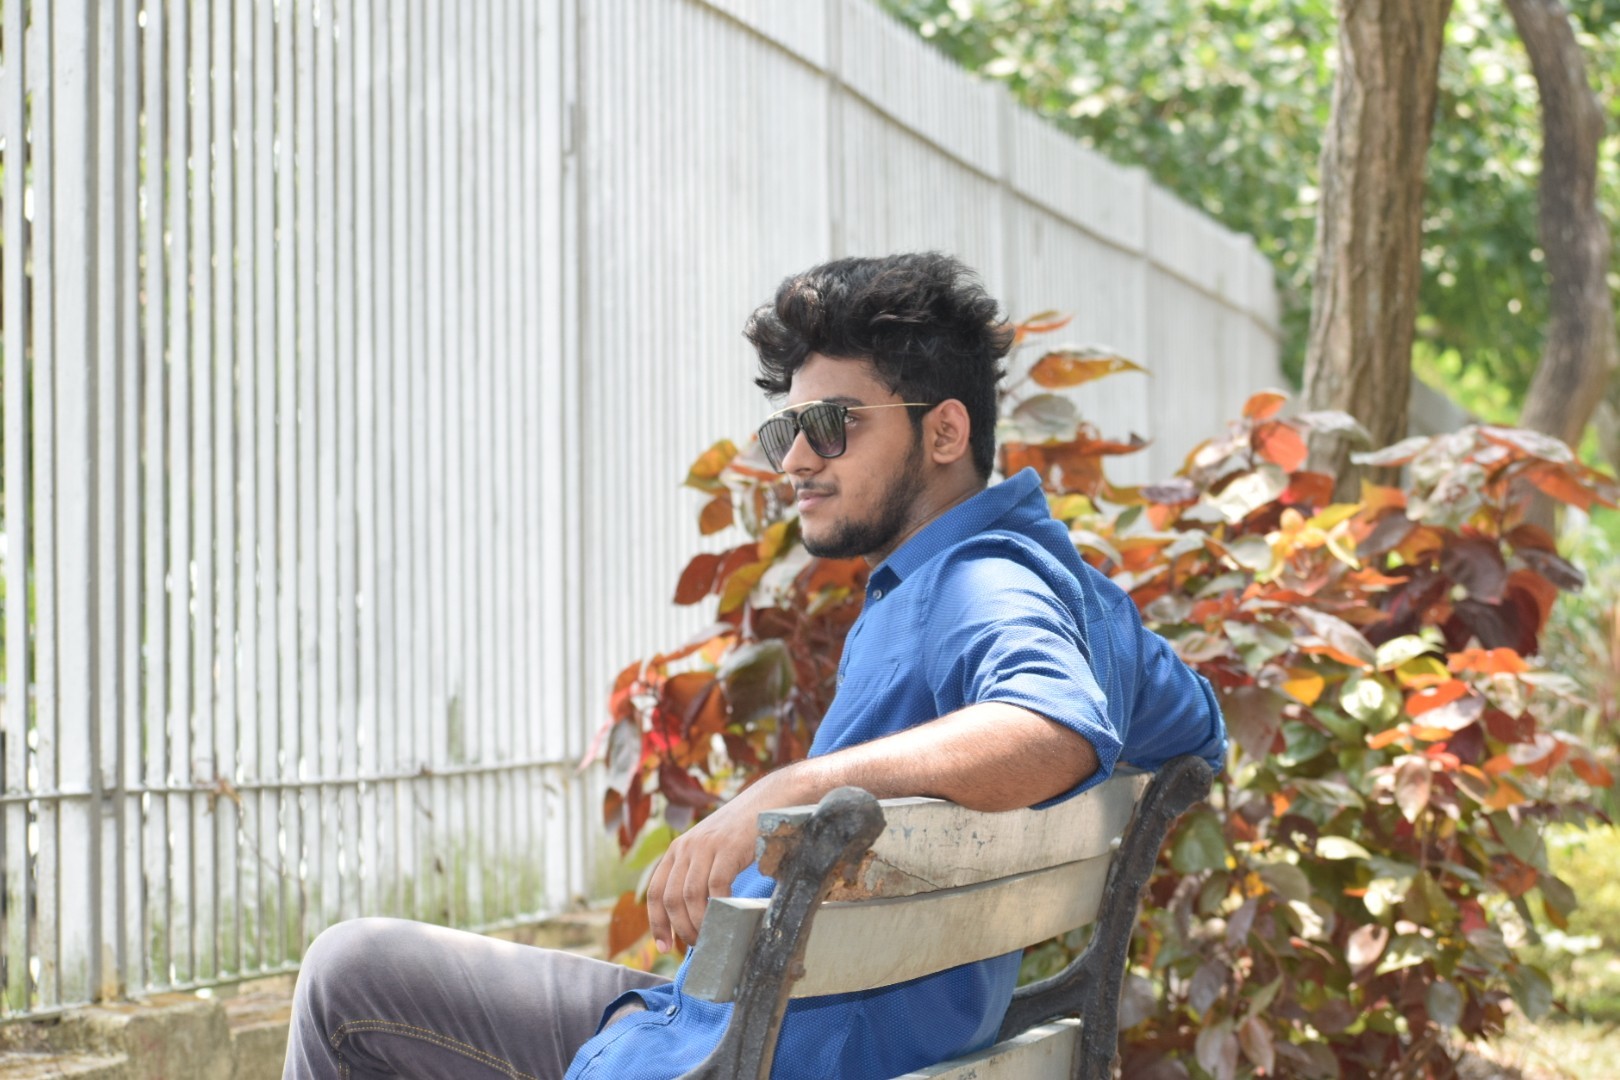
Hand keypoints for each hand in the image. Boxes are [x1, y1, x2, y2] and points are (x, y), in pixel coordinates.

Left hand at [645, 769, 799, 951]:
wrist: (768, 802)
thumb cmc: (742, 833)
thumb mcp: (710, 849)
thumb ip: (698, 873)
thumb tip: (694, 915)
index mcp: (677, 849)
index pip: (656, 891)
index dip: (657, 922)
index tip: (664, 945)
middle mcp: (686, 847)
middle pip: (671, 898)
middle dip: (680, 928)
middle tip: (695, 946)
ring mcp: (706, 847)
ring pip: (691, 896)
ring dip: (698, 923)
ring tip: (710, 938)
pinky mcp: (728, 849)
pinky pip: (717, 887)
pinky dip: (719, 908)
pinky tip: (727, 918)